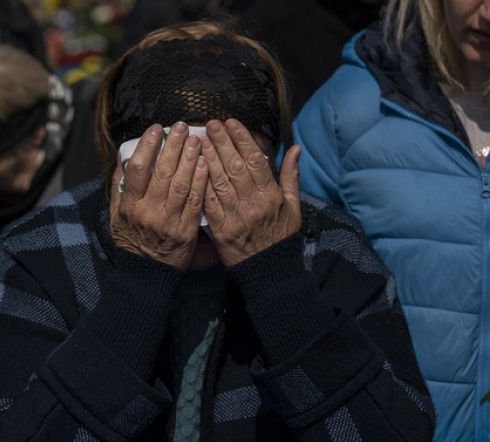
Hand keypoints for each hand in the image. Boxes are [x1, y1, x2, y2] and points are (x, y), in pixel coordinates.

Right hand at [110, 122, 208, 269]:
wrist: (146, 272)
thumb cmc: (131, 238)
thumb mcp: (117, 214)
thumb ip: (121, 186)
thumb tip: (125, 157)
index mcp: (130, 205)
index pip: (139, 169)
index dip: (148, 146)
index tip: (156, 129)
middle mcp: (149, 212)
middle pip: (163, 172)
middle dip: (174, 146)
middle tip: (182, 127)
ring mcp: (169, 221)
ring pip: (181, 184)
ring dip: (190, 159)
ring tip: (196, 140)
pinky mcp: (186, 230)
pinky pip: (196, 201)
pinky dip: (201, 181)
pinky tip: (205, 164)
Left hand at [200, 119, 300, 266]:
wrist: (268, 270)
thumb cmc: (281, 236)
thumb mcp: (294, 206)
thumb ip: (291, 176)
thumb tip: (295, 148)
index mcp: (272, 196)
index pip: (256, 161)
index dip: (242, 140)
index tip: (232, 123)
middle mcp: (254, 204)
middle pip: (236, 167)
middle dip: (222, 142)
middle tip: (211, 123)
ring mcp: (236, 217)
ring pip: (220, 181)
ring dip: (208, 158)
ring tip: (199, 139)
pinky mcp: (221, 230)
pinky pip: (209, 203)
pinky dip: (201, 184)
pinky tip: (193, 169)